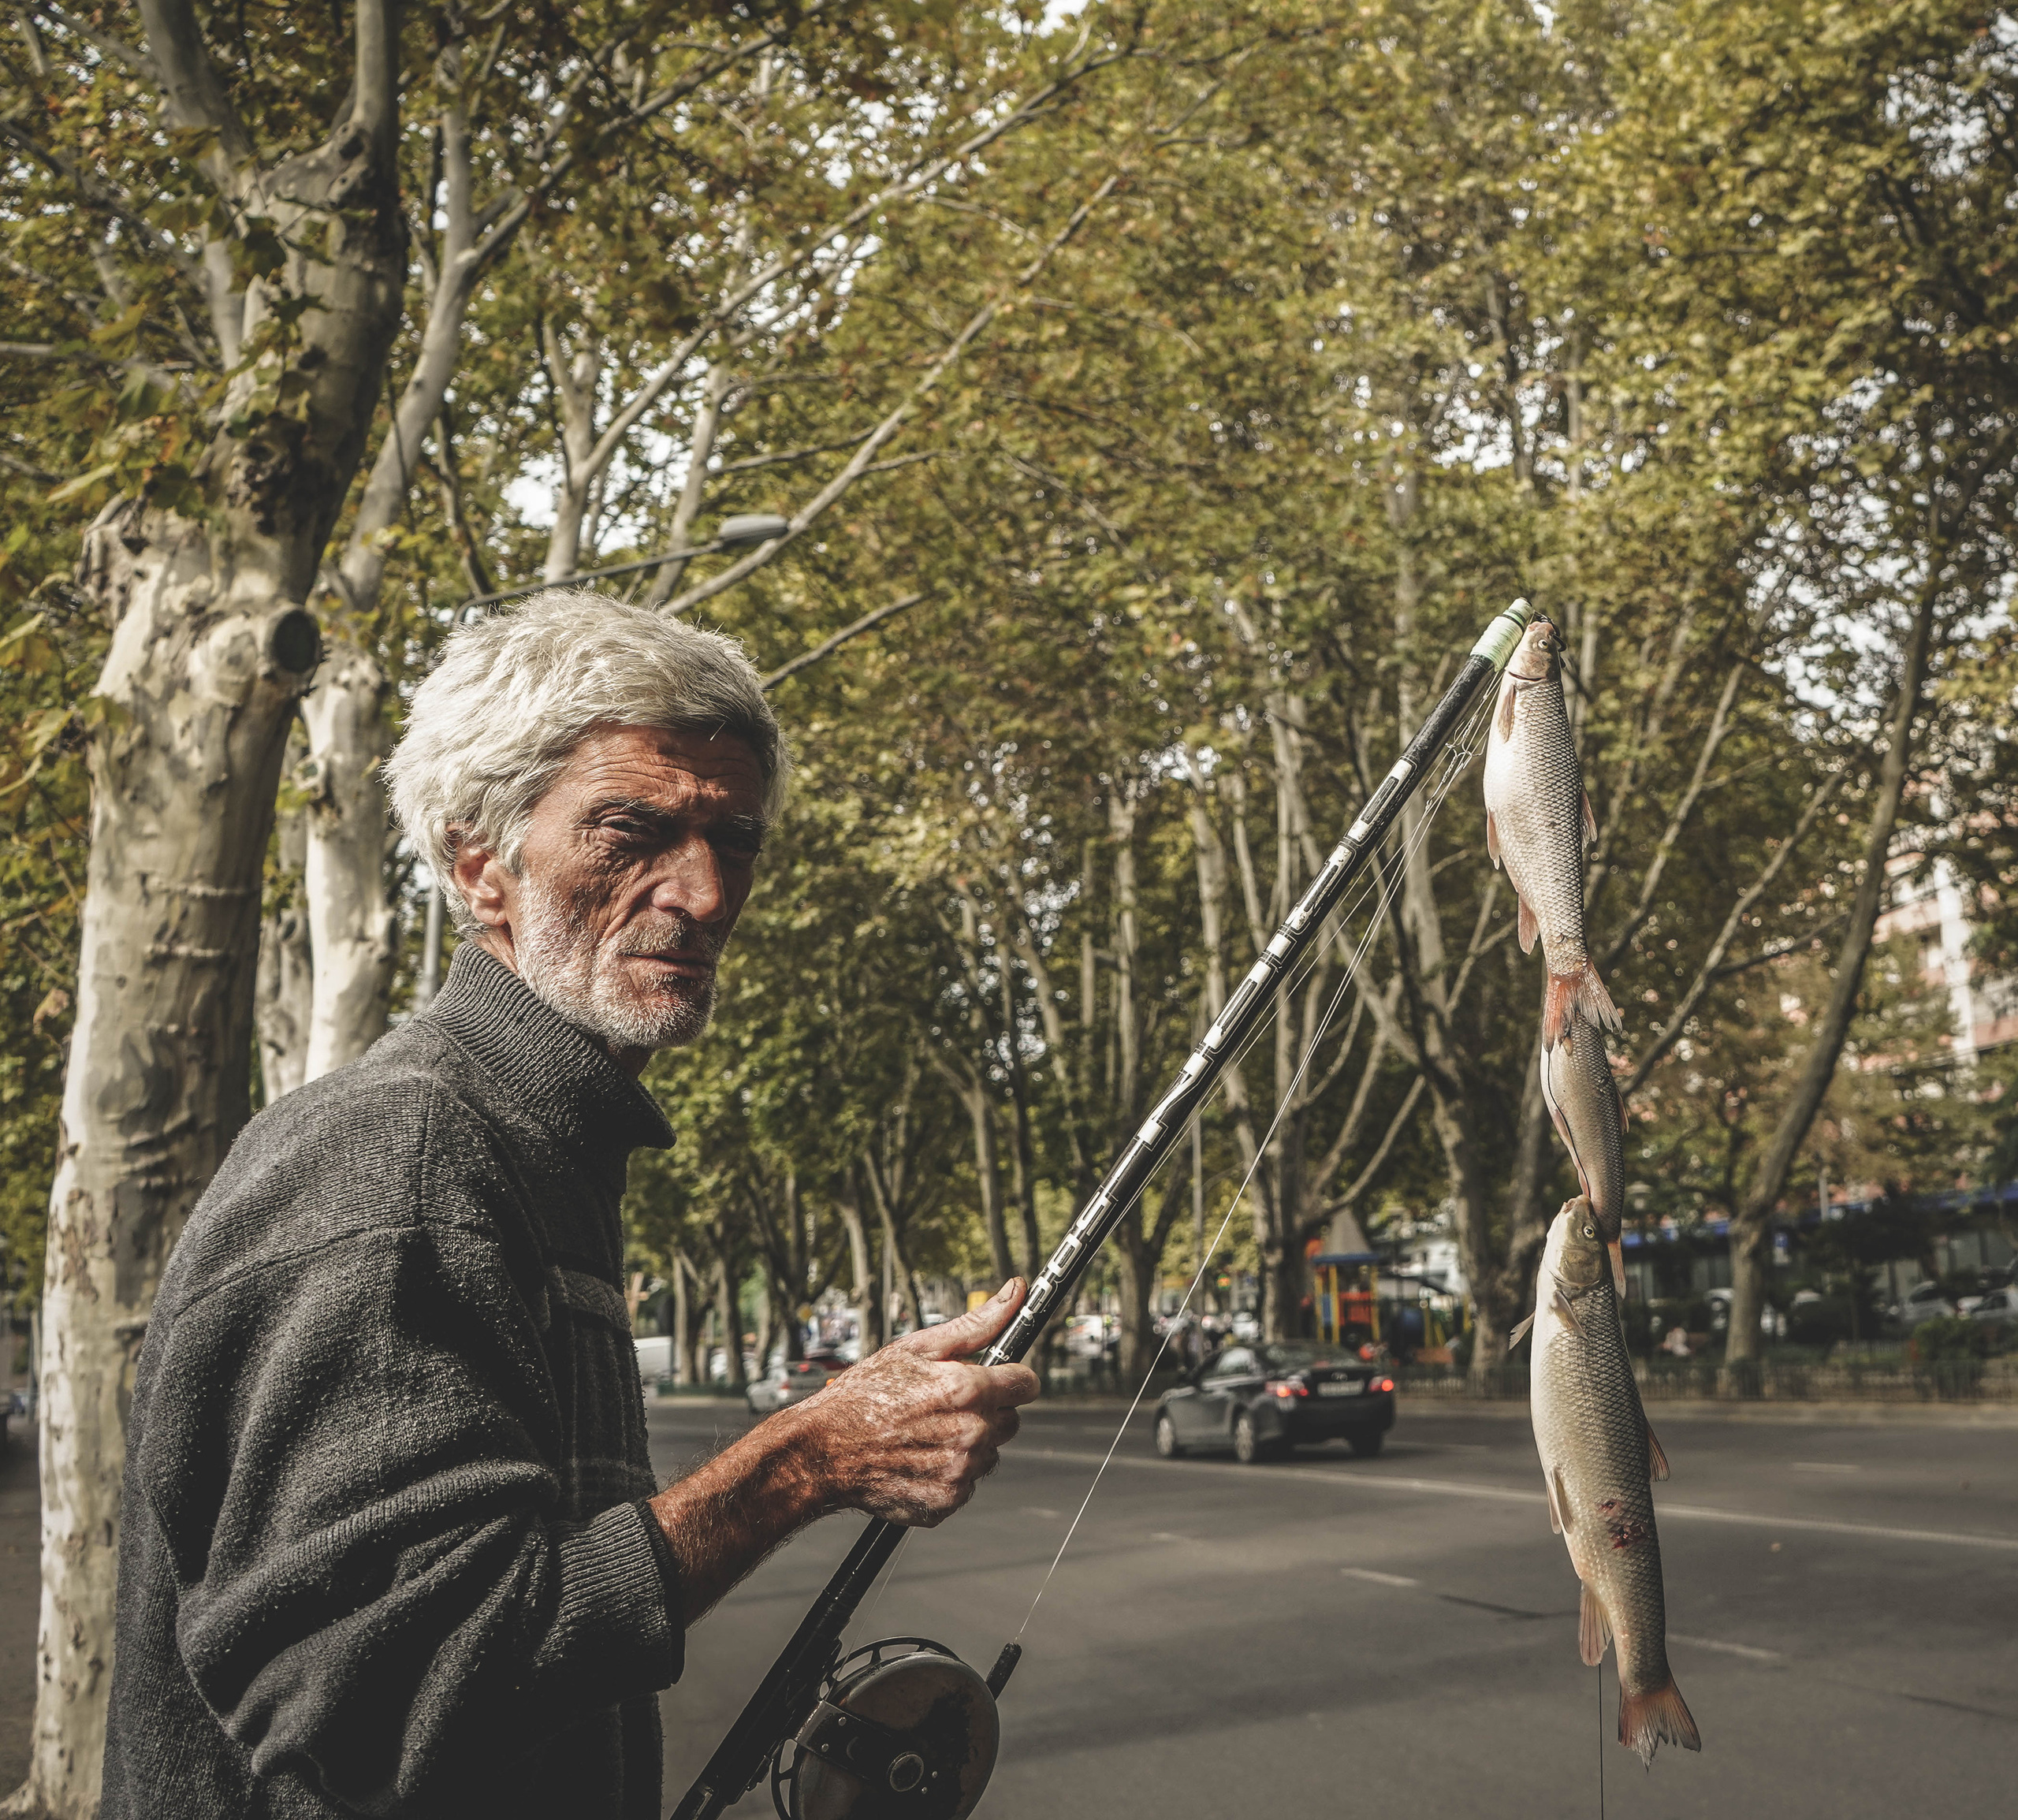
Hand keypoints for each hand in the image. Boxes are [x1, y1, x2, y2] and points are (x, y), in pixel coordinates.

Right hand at [791, 1279, 1040, 1527]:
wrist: (824, 1450)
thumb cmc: (865, 1394)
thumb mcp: (918, 1348)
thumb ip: (976, 1324)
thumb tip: (1015, 1292)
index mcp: (968, 1391)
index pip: (1027, 1384)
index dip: (1010, 1378)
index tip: (995, 1379)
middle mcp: (971, 1434)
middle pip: (1010, 1421)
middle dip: (986, 1411)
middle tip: (943, 1406)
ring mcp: (960, 1471)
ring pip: (988, 1453)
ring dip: (967, 1444)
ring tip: (924, 1433)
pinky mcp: (947, 1501)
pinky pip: (966, 1482)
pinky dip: (948, 1472)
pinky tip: (918, 1458)